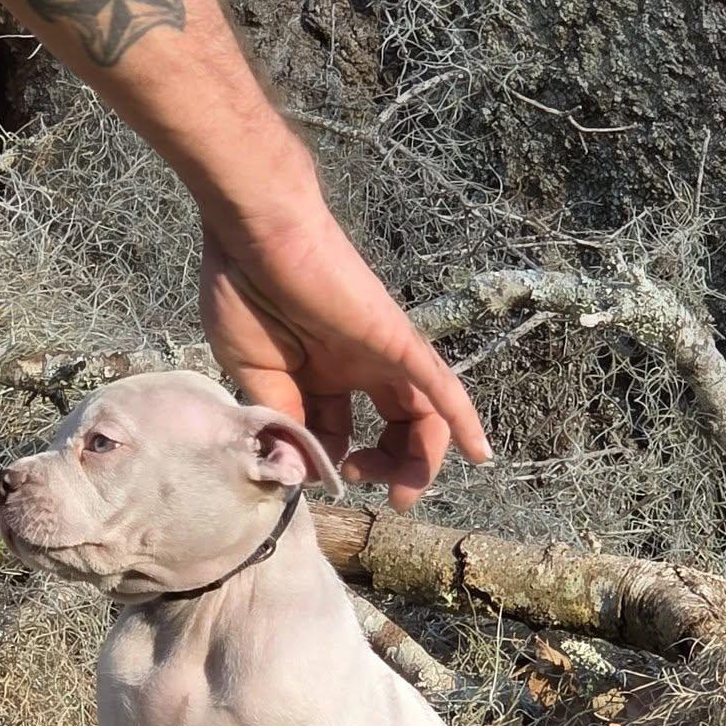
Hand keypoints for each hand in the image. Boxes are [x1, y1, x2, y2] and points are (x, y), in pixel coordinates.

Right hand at [199, 180, 490, 510]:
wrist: (255, 233)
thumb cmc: (245, 292)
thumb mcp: (257, 375)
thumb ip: (282, 419)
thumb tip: (298, 470)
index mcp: (322, 376)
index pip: (341, 433)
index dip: (331, 463)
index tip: (308, 471)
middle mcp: (359, 368)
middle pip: (395, 428)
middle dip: (389, 469)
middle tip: (372, 490)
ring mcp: (381, 354)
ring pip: (422, 416)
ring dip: (420, 460)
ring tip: (404, 492)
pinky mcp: (395, 341)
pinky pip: (438, 384)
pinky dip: (462, 418)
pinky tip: (480, 452)